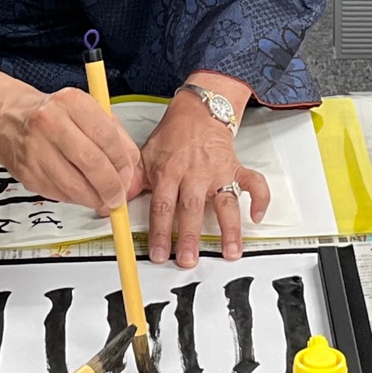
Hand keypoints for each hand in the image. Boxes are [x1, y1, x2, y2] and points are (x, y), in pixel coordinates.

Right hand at [0, 83, 143, 214]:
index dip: (123, 164)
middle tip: (118, 196)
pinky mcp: (27, 172)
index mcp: (72, 102)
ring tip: (102, 199)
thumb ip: (115, 137)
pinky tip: (80, 192)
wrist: (9, 118)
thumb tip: (130, 170)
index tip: (127, 176)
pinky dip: (76, 198)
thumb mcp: (88, 112)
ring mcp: (36, 149)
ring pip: (75, 185)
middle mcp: (51, 122)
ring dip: (94, 198)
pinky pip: (59, 194)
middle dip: (111, 186)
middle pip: (92, 163)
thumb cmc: (54, 115)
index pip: (108, 138)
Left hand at [142, 92, 270, 266]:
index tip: (159, 254)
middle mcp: (194, 174)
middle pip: (191, 209)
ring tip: (230, 252)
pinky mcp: (236, 168)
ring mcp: (217, 172)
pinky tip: (258, 216)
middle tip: (188, 260)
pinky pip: (254, 183)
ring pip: (225, 202)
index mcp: (169, 173)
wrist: (198, 112)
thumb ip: (132, 182)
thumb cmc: (173, 137)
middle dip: (190, 236)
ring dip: (229, 229)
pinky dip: (260, 198)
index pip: (163, 206)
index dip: (160, 232)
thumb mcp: (145, 156)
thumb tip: (112, 203)